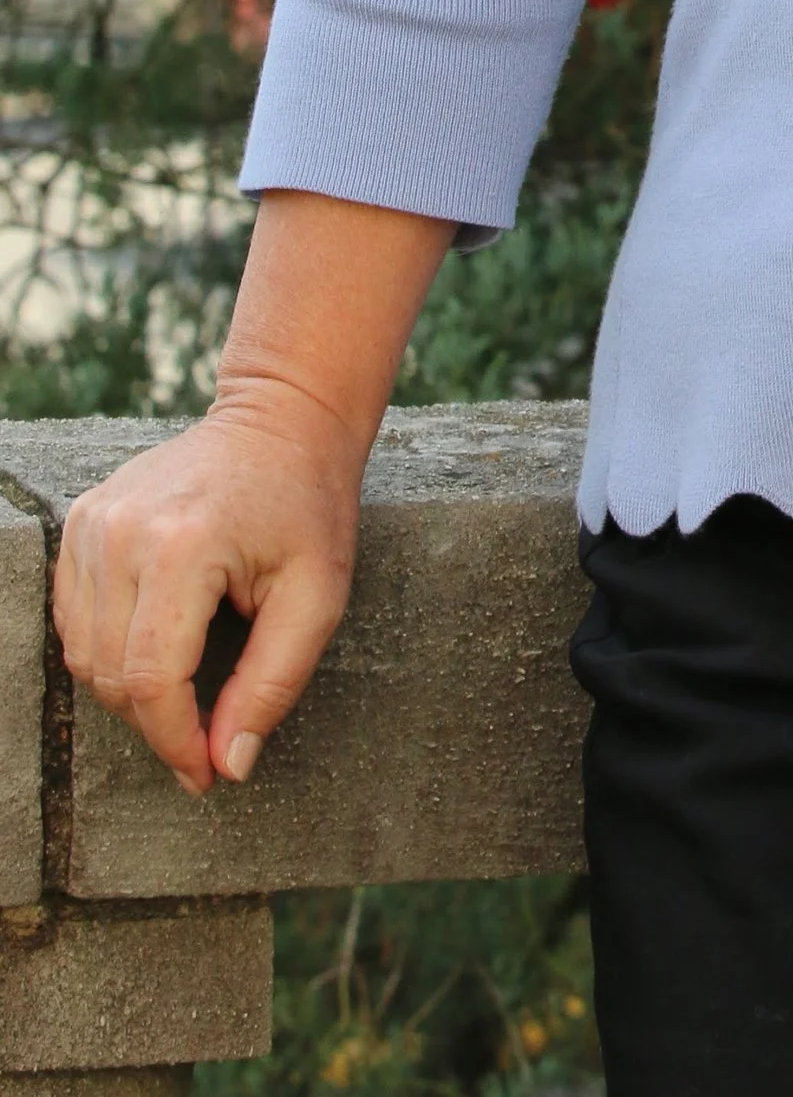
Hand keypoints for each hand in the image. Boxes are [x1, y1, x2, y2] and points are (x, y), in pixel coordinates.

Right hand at [53, 380, 364, 795]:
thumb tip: (227, 764)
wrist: (282, 419)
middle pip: (113, 674)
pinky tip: (155, 648)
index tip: (207, 774)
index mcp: (182, 546)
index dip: (176, 742)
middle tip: (205, 742)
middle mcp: (122, 532)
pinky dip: (107, 651)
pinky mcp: (82, 519)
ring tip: (184, 695)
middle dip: (157, 725)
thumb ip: (273, 685)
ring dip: (130, 692)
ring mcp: (93, 522)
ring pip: (84, 654)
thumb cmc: (308, 506)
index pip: (151, 680)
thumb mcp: (318, 598)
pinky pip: (73, 617)